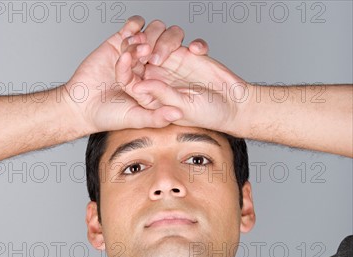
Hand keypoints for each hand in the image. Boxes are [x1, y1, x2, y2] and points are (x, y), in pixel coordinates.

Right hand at [62, 17, 207, 133]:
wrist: (81, 106)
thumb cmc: (109, 116)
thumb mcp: (137, 118)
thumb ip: (157, 117)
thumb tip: (178, 114)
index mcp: (158, 82)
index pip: (179, 62)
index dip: (189, 54)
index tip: (194, 52)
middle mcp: (148, 66)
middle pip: (167, 42)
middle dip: (164, 44)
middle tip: (153, 58)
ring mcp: (134, 54)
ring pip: (151, 33)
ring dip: (148, 37)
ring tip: (139, 51)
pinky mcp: (117, 43)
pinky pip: (132, 27)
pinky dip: (135, 26)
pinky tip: (132, 35)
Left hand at [124, 45, 250, 136]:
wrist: (233, 106)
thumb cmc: (209, 114)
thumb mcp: (183, 107)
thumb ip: (162, 95)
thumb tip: (138, 86)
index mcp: (151, 97)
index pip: (129, 79)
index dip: (126, 66)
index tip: (128, 55)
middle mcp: (158, 79)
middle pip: (140, 55)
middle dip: (141, 44)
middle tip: (147, 42)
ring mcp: (172, 64)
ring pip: (158, 40)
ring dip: (163, 38)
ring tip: (176, 46)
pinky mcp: (187, 54)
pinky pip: (181, 39)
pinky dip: (189, 41)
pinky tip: (198, 51)